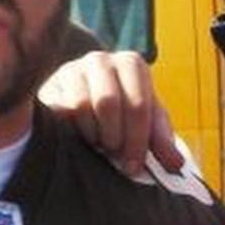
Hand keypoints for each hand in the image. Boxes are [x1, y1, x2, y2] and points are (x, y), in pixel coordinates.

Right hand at [39, 50, 182, 175]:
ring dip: (92, 135)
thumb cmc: (123, 113)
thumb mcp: (146, 123)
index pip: (138, 104)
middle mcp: (101, 59)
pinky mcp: (50, 85)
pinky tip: (80, 137)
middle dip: (113, 137)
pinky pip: (60, 113)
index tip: (134, 165)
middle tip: (115, 155)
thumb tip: (175, 165)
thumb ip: (161, 141)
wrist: (84, 101)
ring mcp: (72, 69)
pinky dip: (72, 132)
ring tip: (98, 143)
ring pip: (81, 106)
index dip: (138, 139)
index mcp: (131, 64)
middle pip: (108, 102)